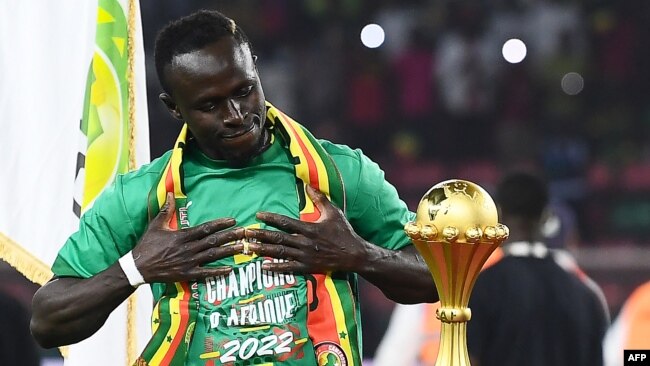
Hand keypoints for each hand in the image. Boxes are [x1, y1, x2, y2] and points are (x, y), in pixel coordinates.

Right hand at [133, 192, 246, 281]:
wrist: (139, 267)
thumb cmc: (147, 245)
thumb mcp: (156, 225)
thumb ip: (166, 210)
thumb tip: (168, 193)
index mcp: (182, 235)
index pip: (206, 228)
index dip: (220, 224)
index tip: (233, 220)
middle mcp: (188, 248)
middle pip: (214, 241)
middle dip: (231, 236)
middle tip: (245, 232)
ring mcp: (188, 262)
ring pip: (213, 255)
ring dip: (229, 251)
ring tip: (242, 247)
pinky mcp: (187, 274)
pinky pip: (205, 273)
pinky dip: (218, 271)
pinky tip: (230, 269)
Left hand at [247, 185, 368, 273]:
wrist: (354, 254)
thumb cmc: (344, 232)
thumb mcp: (333, 212)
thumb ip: (319, 199)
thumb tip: (307, 185)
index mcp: (309, 228)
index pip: (285, 222)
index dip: (270, 218)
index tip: (258, 215)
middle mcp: (305, 242)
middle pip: (278, 238)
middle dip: (260, 235)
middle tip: (245, 233)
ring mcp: (305, 256)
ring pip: (280, 252)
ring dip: (263, 250)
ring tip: (249, 248)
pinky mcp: (308, 267)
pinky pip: (289, 268)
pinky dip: (276, 268)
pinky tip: (264, 266)